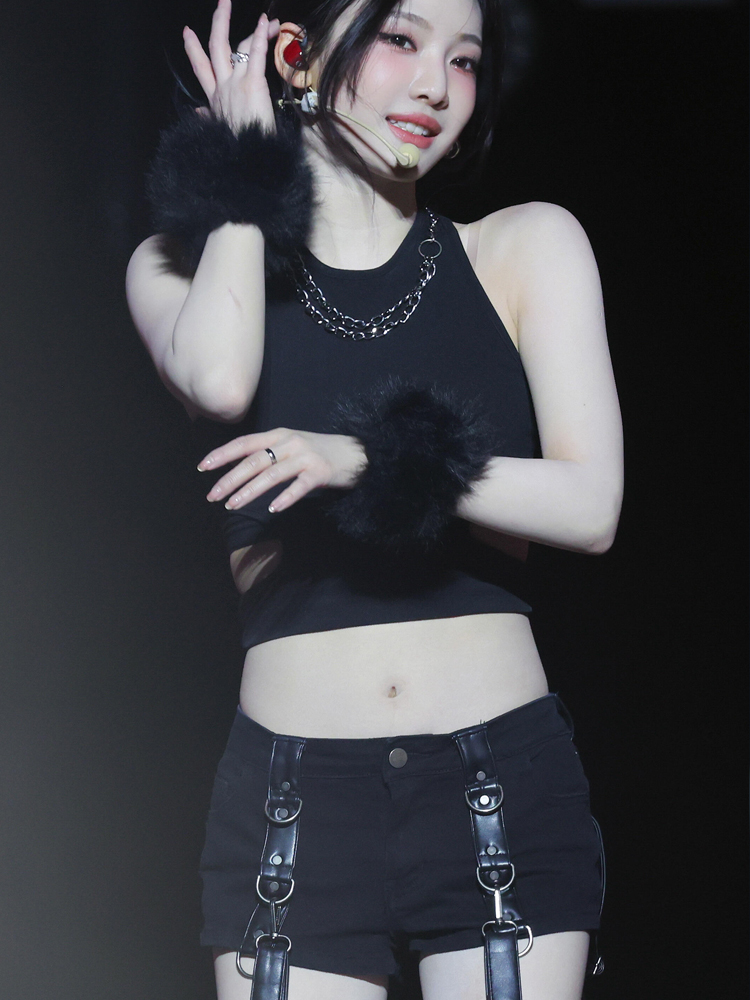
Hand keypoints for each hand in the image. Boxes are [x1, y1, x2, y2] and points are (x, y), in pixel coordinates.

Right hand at [183, 0, 279, 133]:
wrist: (248, 158)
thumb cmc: (239, 146)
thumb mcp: (218, 130)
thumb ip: (208, 117)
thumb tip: (198, 112)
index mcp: (215, 98)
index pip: (201, 69)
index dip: (193, 50)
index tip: (188, 33)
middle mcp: (223, 87)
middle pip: (215, 48)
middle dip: (218, 23)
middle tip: (222, 3)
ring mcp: (236, 83)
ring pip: (238, 46)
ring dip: (252, 29)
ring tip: (266, 18)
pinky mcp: (253, 84)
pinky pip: (256, 54)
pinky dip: (260, 36)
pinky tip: (266, 23)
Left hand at [198, 428, 366, 512]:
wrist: (357, 453)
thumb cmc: (320, 452)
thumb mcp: (292, 445)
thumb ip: (269, 452)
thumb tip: (240, 467)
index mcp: (279, 435)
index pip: (244, 443)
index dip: (222, 454)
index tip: (202, 467)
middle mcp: (289, 443)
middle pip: (253, 461)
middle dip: (229, 479)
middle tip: (212, 496)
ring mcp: (305, 457)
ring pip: (271, 474)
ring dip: (249, 491)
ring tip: (232, 505)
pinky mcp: (320, 472)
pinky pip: (299, 486)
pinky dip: (284, 498)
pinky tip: (272, 509)